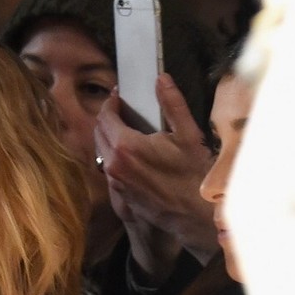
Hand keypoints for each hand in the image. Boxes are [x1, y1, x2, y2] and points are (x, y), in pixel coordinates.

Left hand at [94, 75, 220, 280]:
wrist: (196, 216)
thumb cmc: (194, 175)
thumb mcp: (188, 134)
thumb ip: (172, 103)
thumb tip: (161, 79)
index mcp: (126, 146)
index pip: (105, 116)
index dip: (111, 102)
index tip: (119, 96)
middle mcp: (114, 165)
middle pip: (98, 133)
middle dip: (107, 118)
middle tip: (121, 110)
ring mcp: (116, 183)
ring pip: (102, 152)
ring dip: (109, 138)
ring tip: (126, 129)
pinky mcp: (121, 195)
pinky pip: (109, 170)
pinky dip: (114, 157)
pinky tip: (131, 155)